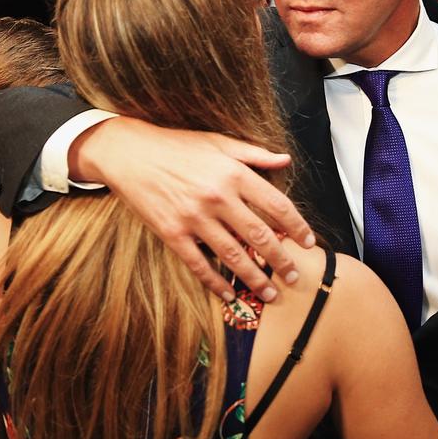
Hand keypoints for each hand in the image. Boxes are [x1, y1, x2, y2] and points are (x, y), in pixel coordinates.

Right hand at [74, 117, 314, 302]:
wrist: (129, 152)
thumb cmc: (177, 146)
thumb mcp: (218, 142)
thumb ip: (254, 154)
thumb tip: (285, 160)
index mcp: (233, 173)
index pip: (276, 205)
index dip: (297, 227)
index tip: (308, 243)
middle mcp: (218, 196)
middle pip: (260, 235)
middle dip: (281, 260)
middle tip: (294, 277)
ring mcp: (194, 217)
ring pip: (233, 255)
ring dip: (255, 278)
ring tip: (270, 293)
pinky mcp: (172, 233)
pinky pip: (199, 264)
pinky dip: (216, 283)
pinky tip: (229, 296)